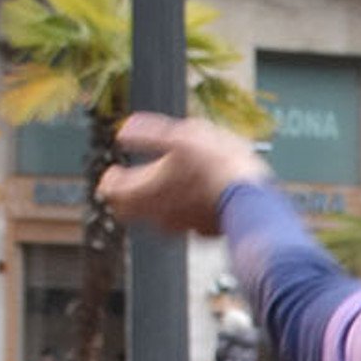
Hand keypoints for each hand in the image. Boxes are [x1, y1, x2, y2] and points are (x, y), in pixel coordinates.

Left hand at [96, 112, 269, 238]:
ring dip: (154, 203)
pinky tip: (194, 197)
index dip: (109, 178)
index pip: (110, 191)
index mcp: (145, 189)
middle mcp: (157, 213)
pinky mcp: (202, 231)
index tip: (114, 170)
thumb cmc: (216, 165)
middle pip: (127, 211)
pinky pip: (184, 222)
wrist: (251, 198)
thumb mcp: (181, 136)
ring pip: (154, 218)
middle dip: (126, 196)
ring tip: (165, 186)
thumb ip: (149, 134)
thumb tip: (124, 130)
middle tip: (131, 182)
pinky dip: (182, 210)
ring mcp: (179, 226)